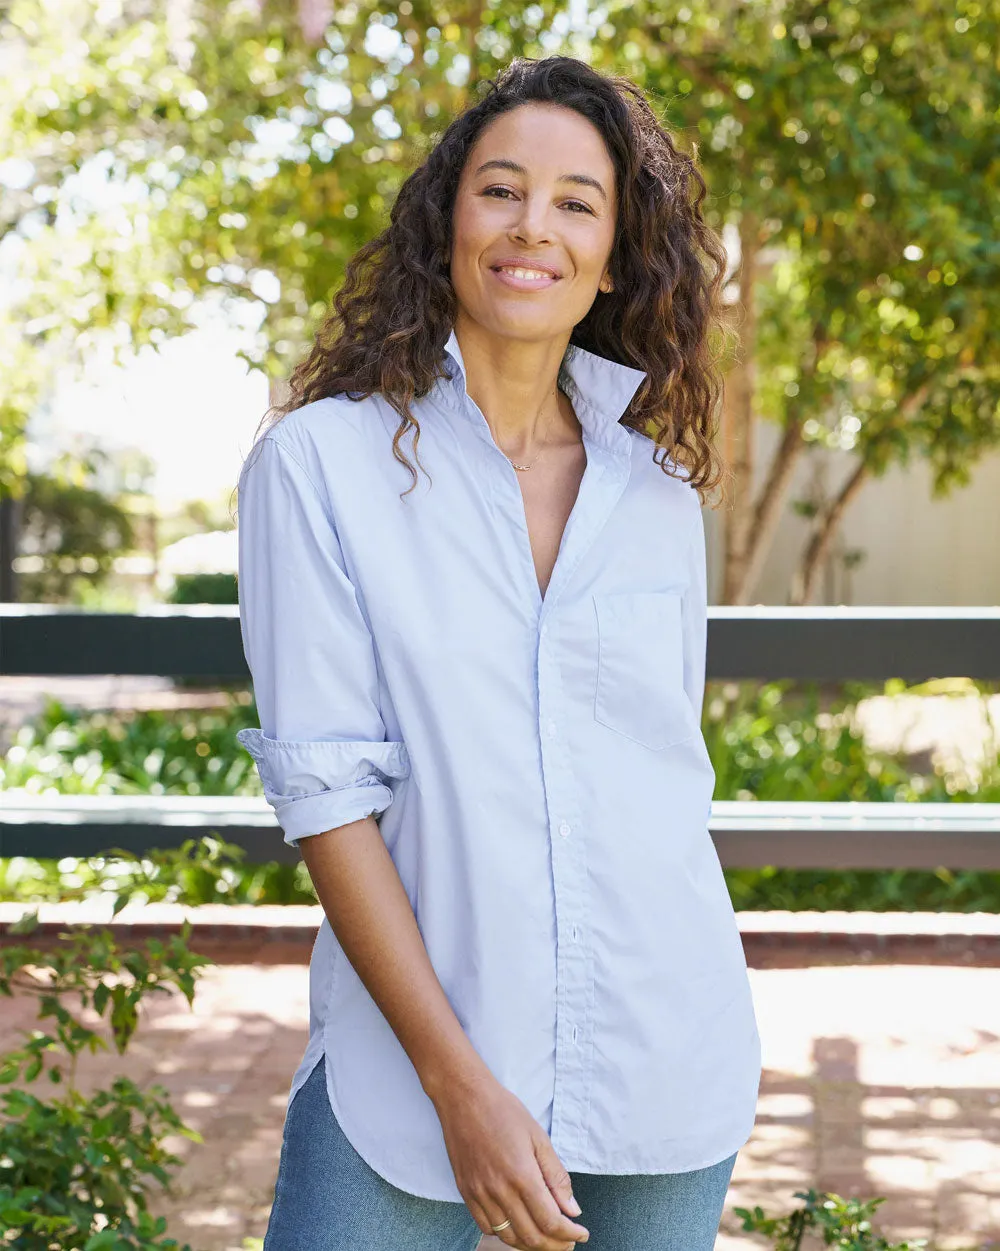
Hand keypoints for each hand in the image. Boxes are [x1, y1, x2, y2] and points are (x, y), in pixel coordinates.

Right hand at [432, 1072, 589, 1249]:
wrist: (464, 1097)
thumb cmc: (503, 1111)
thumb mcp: (538, 1137)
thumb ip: (556, 1176)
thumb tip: (572, 1210)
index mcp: (522, 1175)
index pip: (550, 1222)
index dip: (569, 1234)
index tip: (581, 1234)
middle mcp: (499, 1190)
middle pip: (531, 1236)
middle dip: (555, 1245)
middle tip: (568, 1242)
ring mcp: (479, 1194)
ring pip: (508, 1237)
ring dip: (531, 1244)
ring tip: (547, 1239)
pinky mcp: (466, 1192)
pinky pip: (486, 1227)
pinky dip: (506, 1234)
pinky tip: (518, 1226)